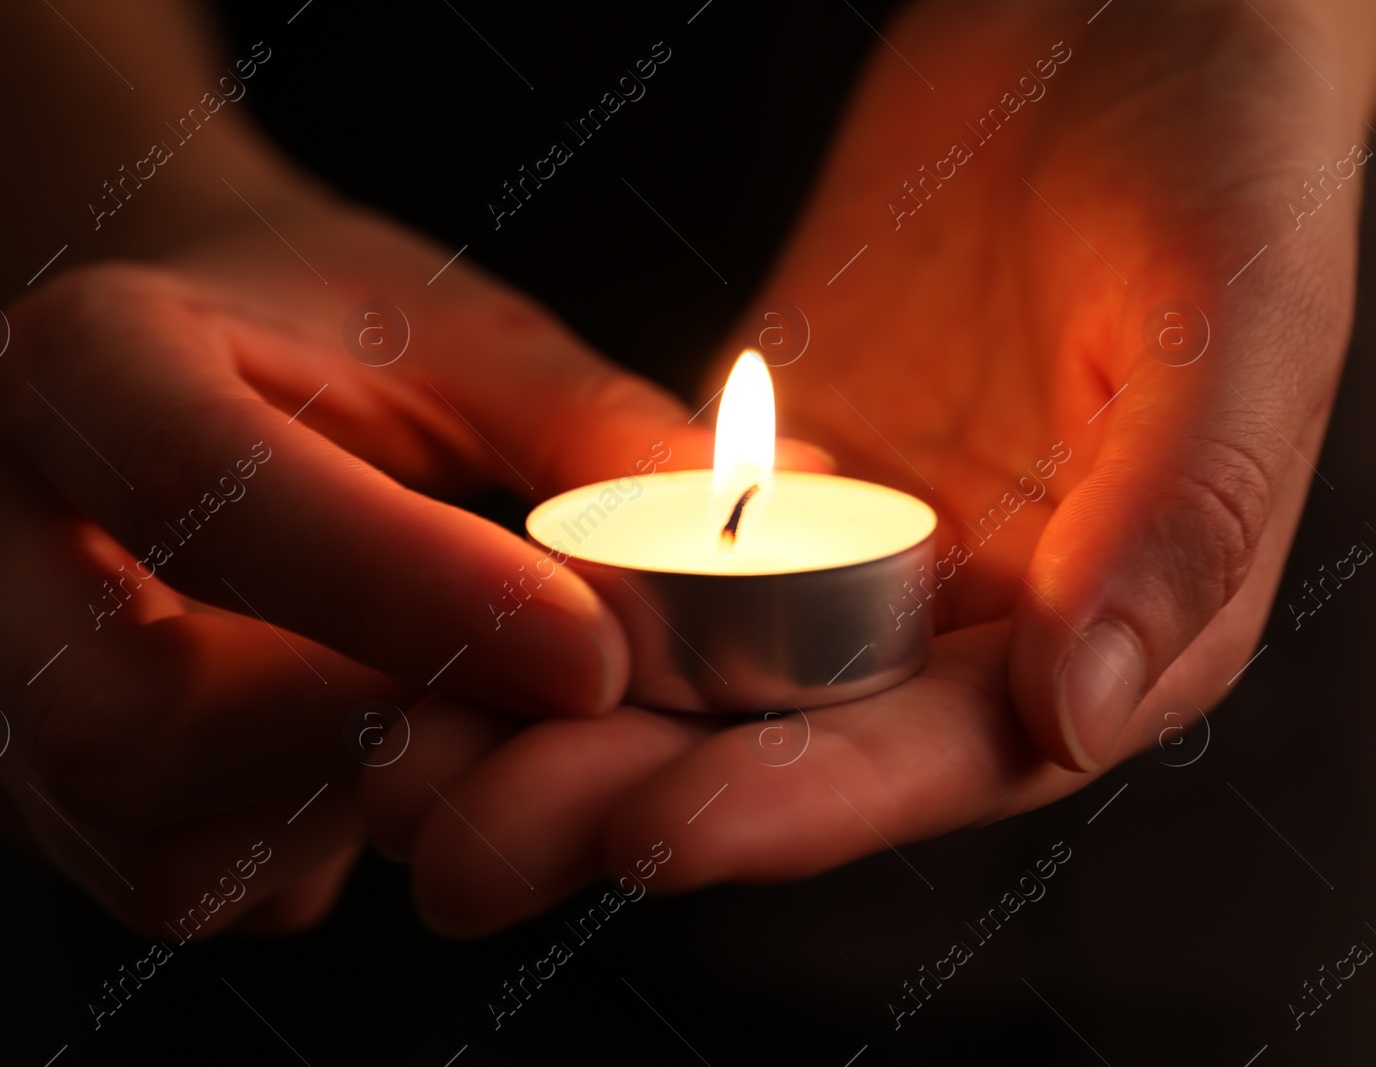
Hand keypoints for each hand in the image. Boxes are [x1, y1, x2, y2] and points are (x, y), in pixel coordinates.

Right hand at [0, 174, 737, 935]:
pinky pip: (164, 881)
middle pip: (128, 709)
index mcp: (88, 365)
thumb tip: (783, 520)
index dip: (407, 586)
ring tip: (454, 722)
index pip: (207, 488)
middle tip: (533, 707)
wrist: (196, 359)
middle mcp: (1, 529)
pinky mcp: (32, 774)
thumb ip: (595, 430)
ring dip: (340, 811)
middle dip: (360, 736)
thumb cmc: (339, 334)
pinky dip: (297, 858)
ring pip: (141, 832)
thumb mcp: (466, 335)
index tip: (594, 649)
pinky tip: (373, 770)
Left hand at [360, 0, 1375, 932]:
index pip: (941, 755)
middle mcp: (976, 621)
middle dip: (629, 798)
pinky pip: (656, 556)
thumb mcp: (1231, 317)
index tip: (651, 832)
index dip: (799, 803)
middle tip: (466, 848)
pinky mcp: (771, 482)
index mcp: (1108, 625)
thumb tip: (1079, 717)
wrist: (1116, 22)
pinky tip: (448, 629)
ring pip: (702, 674)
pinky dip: (560, 600)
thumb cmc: (1223, 147)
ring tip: (412, 769)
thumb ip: (1180, 516)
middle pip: (790, 746)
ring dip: (562, 728)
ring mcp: (863, 554)